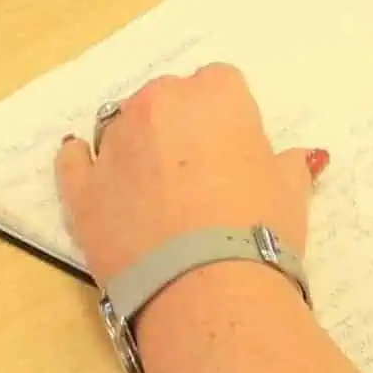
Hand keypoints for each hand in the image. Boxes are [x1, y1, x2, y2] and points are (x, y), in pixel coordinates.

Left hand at [55, 63, 323, 287]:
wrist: (204, 290)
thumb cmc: (258, 230)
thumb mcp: (290, 192)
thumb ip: (288, 165)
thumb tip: (299, 160)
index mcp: (214, 95)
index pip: (221, 82)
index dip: (230, 116)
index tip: (237, 148)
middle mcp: (158, 106)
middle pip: (168, 96)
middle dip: (182, 124)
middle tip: (202, 170)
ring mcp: (114, 146)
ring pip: (122, 123)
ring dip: (138, 142)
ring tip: (155, 186)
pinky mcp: (82, 190)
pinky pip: (73, 160)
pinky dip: (82, 160)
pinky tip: (91, 167)